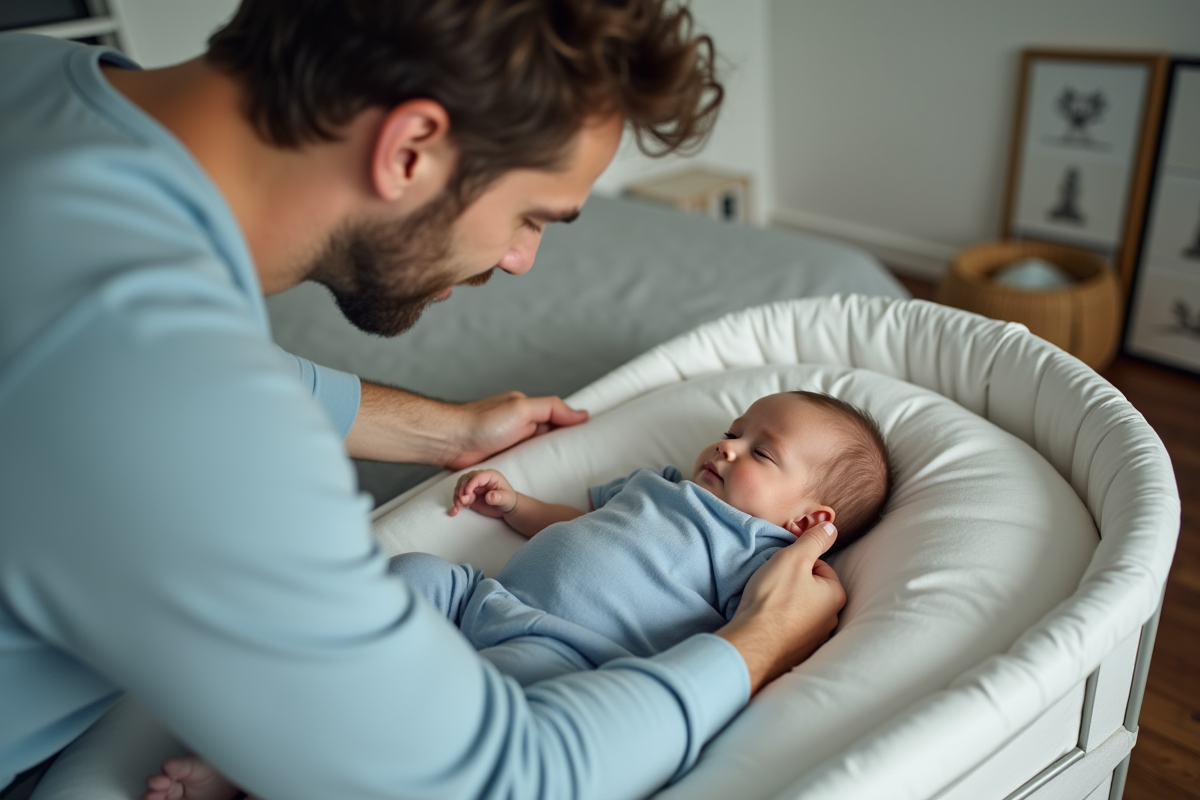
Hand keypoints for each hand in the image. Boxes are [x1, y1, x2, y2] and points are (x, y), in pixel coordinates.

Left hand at [443, 392, 587, 470]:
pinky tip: (536, 485)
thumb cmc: (483, 423)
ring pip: (533, 457)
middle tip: (581, 469)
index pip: (556, 420)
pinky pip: (517, 468)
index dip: (572, 431)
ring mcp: (507, 446)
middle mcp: (517, 427)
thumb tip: (583, 414)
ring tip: (562, 483)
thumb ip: (552, 409)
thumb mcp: (523, 409)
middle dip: (560, 452)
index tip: (590, 444)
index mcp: (526, 412)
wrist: (449, 441)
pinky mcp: (496, 462)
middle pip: (547, 440)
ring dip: (543, 467)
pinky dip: (526, 475)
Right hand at [449, 469, 518, 517]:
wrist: (506, 507)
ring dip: (457, 497)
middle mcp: (479, 479)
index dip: (470, 484)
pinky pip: (459, 497)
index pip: (476, 476)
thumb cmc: (508, 500)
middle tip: (462, 501)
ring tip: (459, 506)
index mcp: (489, 476)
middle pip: (465, 480)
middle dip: (461, 490)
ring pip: (459, 487)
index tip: (466, 494)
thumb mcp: (506, 499)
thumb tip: (490, 496)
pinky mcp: (469, 495)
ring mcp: (473, 487)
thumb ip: (499, 497)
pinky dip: (455, 503)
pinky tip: (454, 511)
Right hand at [717, 521, 845, 693]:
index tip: (781, 568)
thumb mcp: (794, 558)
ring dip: (786, 605)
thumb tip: (831, 528)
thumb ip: (814, 540)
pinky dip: (780, 624)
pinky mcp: (798, 653)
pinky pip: (791, 629)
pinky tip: (766, 621)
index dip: (798, 562)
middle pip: (812, 589)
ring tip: (767, 604)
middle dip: (794, 584)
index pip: (821, 566)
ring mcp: (815, 640)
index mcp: (835, 597)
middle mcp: (831, 621)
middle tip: (772, 584)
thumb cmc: (773, 599)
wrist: (752, 643)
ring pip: (801, 610)